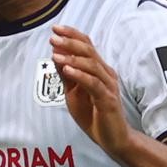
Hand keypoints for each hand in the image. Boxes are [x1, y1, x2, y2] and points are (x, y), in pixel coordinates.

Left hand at [50, 26, 133, 158]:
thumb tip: (55, 55)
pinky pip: (94, 84)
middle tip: (53, 37)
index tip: (56, 28)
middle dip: (70, 42)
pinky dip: (80, 75)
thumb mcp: (74, 93)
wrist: (112, 138)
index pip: (87, 46)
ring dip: (72, 57)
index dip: (72, 35)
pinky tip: (67, 70)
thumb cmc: (94, 115)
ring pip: (92, 65)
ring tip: (56, 53)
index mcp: (98, 70)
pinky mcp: (108, 99)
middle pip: (89, 51)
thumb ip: (66, 76)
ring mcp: (108, 86)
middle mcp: (105, 74)